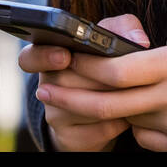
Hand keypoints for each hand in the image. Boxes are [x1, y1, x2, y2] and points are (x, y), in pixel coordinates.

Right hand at [18, 13, 149, 151]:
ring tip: (131, 92)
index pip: (29, 58)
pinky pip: (97, 130)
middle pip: (64, 81)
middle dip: (99, 77)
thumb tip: (138, 40)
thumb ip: (123, 28)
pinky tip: (128, 113)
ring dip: (112, 99)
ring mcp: (55, 114)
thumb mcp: (112, 40)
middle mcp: (46, 86)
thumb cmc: (106, 64)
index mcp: (49, 57)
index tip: (64, 56)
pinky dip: (118, 121)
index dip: (43, 57)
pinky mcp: (69, 138)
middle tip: (123, 74)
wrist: (105, 107)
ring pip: (83, 107)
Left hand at [34, 18, 166, 150]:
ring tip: (93, 101)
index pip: (117, 70)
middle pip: (108, 103)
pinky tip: (145, 117)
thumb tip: (153, 45)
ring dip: (111, 113)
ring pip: (128, 122)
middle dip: (70, 99)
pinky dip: (142, 129)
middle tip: (45, 92)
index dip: (84, 68)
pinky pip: (150, 141)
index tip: (63, 63)